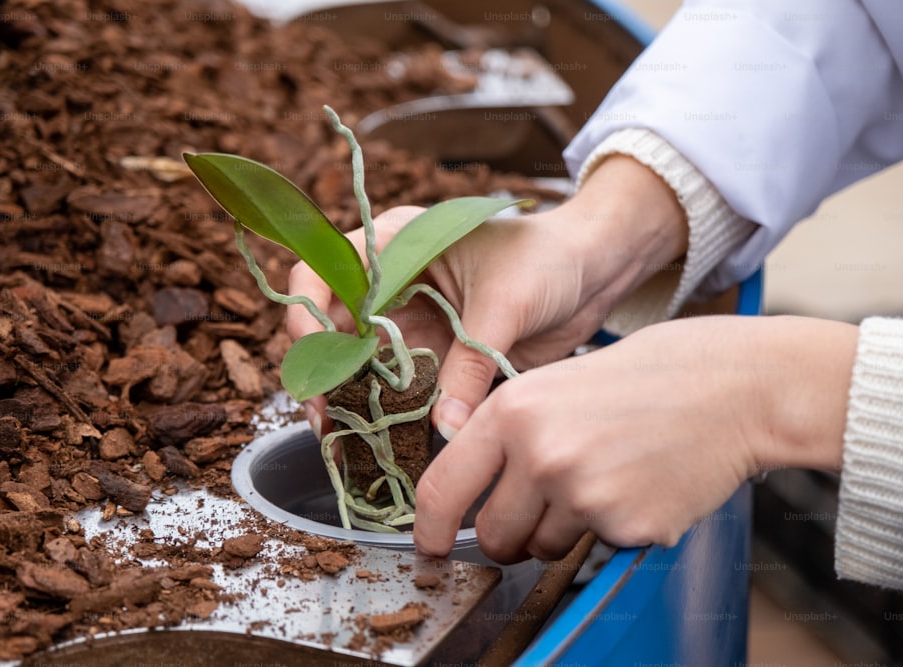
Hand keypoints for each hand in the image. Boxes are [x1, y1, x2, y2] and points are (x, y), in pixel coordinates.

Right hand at [287, 155, 688, 437]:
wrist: (595, 272)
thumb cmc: (549, 259)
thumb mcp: (505, 303)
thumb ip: (471, 362)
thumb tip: (446, 425)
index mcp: (397, 245)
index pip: (324, 269)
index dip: (307, 309)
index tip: (315, 352)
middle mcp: (394, 287)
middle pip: (332, 327)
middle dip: (321, 370)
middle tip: (325, 416)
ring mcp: (412, 324)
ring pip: (360, 364)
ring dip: (348, 399)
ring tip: (341, 439)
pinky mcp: (435, 357)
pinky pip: (399, 388)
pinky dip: (387, 413)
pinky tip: (380, 441)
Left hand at [413, 315, 857, 561]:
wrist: (734, 386)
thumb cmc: (650, 375)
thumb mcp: (557, 382)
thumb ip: (510, 432)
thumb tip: (474, 484)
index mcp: (513, 410)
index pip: (442, 489)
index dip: (430, 529)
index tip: (432, 547)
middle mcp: (539, 454)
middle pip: (493, 536)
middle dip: (510, 536)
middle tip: (545, 508)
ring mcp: (584, 494)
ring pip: (544, 548)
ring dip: (564, 530)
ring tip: (607, 477)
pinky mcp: (627, 525)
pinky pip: (598, 548)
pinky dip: (614, 528)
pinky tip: (641, 485)